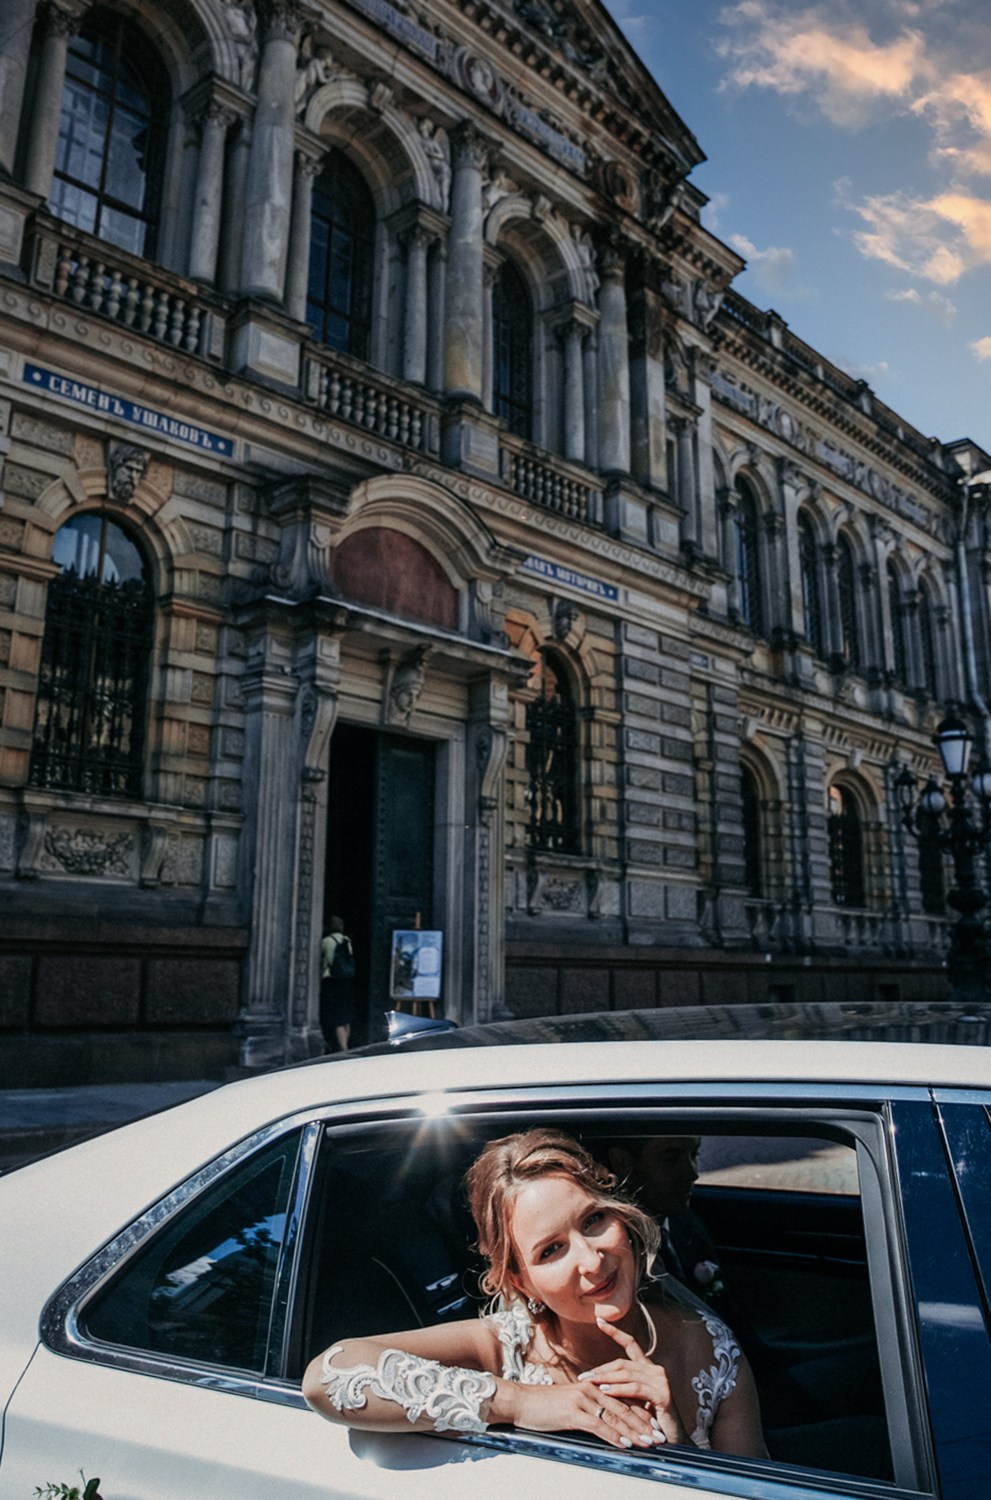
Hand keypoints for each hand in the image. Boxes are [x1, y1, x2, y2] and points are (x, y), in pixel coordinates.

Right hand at [506, 1376, 665, 1449]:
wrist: (522, 1402)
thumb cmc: (544, 1406)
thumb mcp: (570, 1405)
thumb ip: (588, 1410)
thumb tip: (604, 1424)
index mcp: (592, 1386)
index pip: (622, 1400)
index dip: (640, 1413)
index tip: (655, 1426)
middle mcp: (591, 1390)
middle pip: (624, 1408)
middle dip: (644, 1424)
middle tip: (660, 1437)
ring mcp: (582, 1400)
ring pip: (615, 1418)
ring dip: (635, 1432)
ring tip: (649, 1442)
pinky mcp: (573, 1413)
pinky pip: (599, 1426)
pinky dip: (614, 1436)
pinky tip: (625, 1444)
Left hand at [576, 1316, 689, 1445]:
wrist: (673, 1442)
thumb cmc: (650, 1422)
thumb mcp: (633, 1402)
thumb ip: (622, 1388)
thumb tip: (597, 1382)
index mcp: (648, 1369)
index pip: (631, 1344)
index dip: (615, 1332)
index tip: (599, 1320)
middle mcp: (655, 1370)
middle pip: (622, 1364)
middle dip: (600, 1369)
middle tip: (582, 1377)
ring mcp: (660, 1381)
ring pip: (627, 1374)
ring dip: (606, 1378)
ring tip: (590, 1383)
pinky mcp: (662, 1394)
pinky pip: (635, 1388)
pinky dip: (618, 1389)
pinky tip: (605, 1391)